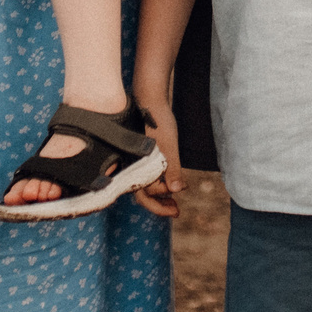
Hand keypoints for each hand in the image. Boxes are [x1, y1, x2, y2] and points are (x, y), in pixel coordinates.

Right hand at [133, 99, 184, 217]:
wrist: (151, 99)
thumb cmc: (159, 122)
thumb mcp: (169, 146)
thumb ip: (172, 169)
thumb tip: (176, 190)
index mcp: (136, 167)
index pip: (145, 196)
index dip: (161, 203)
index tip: (178, 204)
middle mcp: (133, 166)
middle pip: (143, 194)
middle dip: (159, 205)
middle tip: (177, 211)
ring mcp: (136, 161)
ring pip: (145, 185)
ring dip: (160, 194)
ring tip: (175, 199)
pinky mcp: (142, 155)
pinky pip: (147, 175)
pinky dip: (159, 181)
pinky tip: (171, 180)